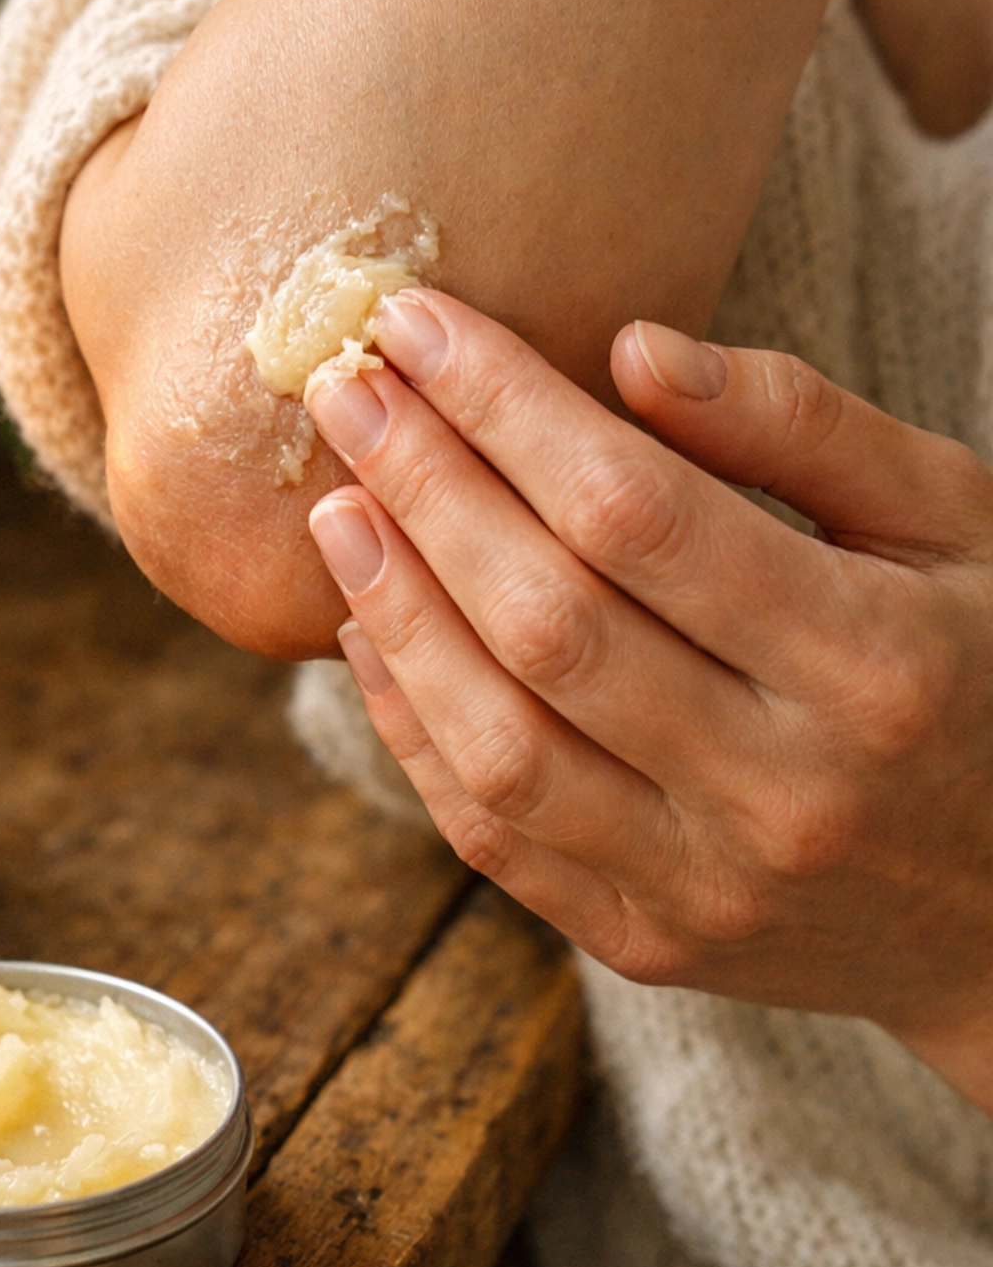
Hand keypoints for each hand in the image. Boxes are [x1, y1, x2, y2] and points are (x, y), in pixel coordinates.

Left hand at [305, 293, 992, 1112]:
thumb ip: (803, 427)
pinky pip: (493, 836)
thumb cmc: (990, 673)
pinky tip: (372, 633)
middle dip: (424, 488)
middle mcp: (783, 789)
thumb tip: (630, 348)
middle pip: (547, 621)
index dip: (509, 409)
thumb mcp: (954, 520)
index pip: (637, 514)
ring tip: (338, 507)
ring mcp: (708, 885)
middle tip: (344, 388)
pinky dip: (414, 729)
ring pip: (499, 743)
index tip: (422, 323)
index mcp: (871, 662)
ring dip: (396, 612)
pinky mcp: (649, 943)